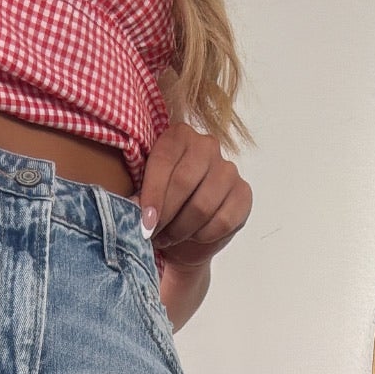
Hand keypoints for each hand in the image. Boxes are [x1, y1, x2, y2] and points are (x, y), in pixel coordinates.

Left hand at [138, 123, 251, 269]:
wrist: (184, 234)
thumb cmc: (160, 208)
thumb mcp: (141, 197)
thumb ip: (135, 196)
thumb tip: (131, 208)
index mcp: (178, 136)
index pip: (164, 161)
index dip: (152, 195)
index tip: (144, 223)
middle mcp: (206, 146)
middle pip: (184, 182)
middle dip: (165, 215)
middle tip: (153, 235)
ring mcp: (228, 169)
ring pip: (203, 206)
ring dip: (182, 230)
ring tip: (169, 237)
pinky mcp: (243, 194)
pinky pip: (223, 221)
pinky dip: (203, 236)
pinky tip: (193, 236)